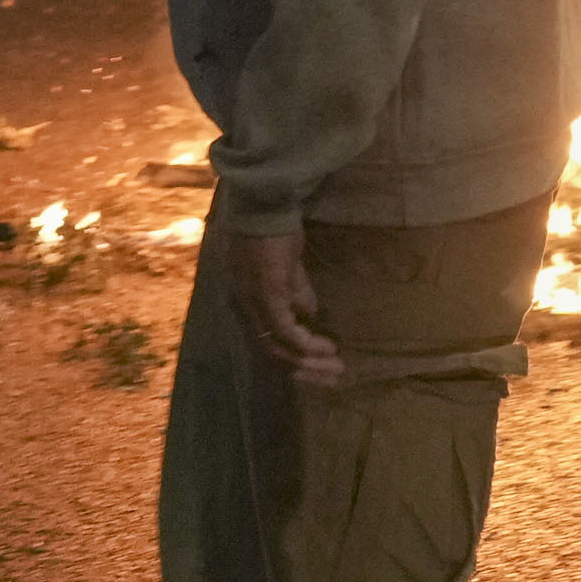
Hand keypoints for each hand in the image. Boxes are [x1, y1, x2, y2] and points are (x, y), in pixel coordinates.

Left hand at [218, 208, 340, 391]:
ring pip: (278, 347)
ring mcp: (253, 302)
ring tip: (336, 367)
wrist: (265, 203)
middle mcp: (244, 307)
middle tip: (333, 377)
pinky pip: (286, 330)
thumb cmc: (275, 229)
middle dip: (304, 370)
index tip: (318, 369)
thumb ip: (296, 290)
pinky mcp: (267, 294)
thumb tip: (311, 314)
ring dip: (309, 361)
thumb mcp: (288, 266)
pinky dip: (307, 343)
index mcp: (246, 302)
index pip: (266, 341)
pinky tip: (327, 347)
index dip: (292, 359)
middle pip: (271, 353)